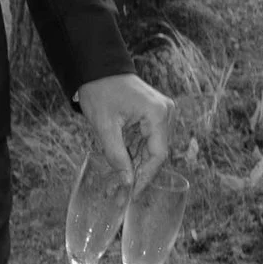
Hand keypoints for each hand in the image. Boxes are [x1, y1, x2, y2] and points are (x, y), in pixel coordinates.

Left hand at [74, 70, 175, 189]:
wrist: (96, 68)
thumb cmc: (100, 91)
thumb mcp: (105, 127)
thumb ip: (117, 156)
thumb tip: (126, 183)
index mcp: (158, 114)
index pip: (158, 155)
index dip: (145, 177)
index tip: (132, 194)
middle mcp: (166, 112)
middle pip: (157, 153)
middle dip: (139, 174)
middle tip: (121, 194)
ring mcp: (162, 112)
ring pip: (152, 148)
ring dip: (135, 166)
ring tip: (117, 186)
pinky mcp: (153, 113)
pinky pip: (147, 139)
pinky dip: (134, 153)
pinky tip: (122, 168)